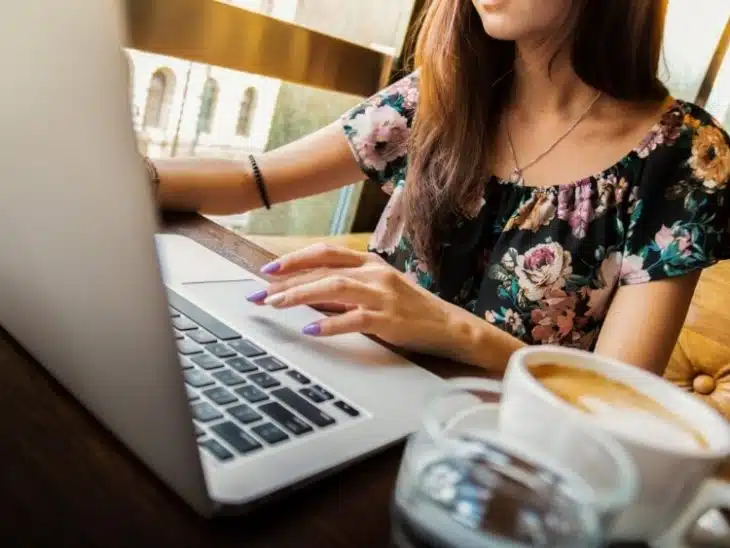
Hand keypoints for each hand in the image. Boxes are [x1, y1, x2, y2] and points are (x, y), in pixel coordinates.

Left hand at [247, 244, 469, 355]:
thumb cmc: (408, 308)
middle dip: (286, 280)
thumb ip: (344, 289)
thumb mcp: (375, 290)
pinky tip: (310, 329)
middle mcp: (374, 272)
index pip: (325, 252)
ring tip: (275, 305)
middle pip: (323, 269)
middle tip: (258, 293)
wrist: (447, 326)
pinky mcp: (389, 319)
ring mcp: (383, 295)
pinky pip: (354, 319)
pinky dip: (329, 324)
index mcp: (369, 262)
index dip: (293, 259)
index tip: (266, 269)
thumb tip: (305, 292)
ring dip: (300, 295)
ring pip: (334, 287)